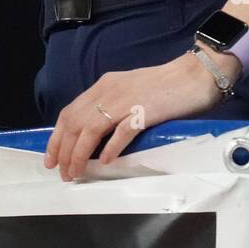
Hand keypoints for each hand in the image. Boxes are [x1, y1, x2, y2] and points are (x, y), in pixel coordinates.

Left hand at [43, 48, 241, 180]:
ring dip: (80, 154)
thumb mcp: (128, 91)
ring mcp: (126, 100)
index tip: (51, 158)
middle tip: (62, 173)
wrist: (197, 74)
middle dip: (64, 151)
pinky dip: (110, 147)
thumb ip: (111, 107)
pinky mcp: (145, 111)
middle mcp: (109, 91)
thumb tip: (93, 136)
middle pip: (75, 123)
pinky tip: (105, 162)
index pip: (69, 113)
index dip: (56, 137)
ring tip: (76, 173)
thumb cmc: (165, 86)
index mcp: (104, 85)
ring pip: (91, 129)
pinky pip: (122, 131)